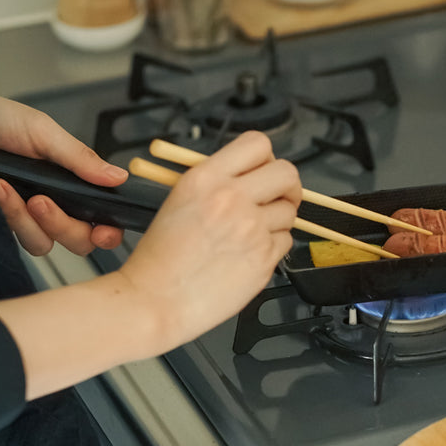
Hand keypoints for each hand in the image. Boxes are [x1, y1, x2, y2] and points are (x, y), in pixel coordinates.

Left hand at [0, 84, 127, 255]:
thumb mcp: (44, 132)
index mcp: (73, 181)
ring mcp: (27, 215)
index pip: (101, 217)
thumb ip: (81, 159)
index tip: (103, 230)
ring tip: (8, 187)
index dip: (108, 230)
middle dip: (63, 226)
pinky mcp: (2, 223)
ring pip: (45, 243)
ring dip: (28, 220)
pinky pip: (16, 238)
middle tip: (42, 201)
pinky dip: (8, 215)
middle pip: (79, 240)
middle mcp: (55, 202)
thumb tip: (118, 177)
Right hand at [117, 131, 301, 346]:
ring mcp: (252, 228)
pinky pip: (286, 241)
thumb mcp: (179, 201)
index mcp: (207, 178)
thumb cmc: (160, 259)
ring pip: (290, 210)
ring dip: (278, 219)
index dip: (266, 158)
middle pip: (287, 172)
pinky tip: (249, 253)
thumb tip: (248, 175)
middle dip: (287, 185)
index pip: (257, 144)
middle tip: (277, 198)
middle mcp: (232, 198)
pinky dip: (273, 246)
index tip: (264, 171)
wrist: (155, 301)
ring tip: (252, 233)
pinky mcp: (264, 257)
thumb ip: (216, 183)